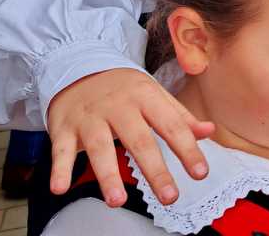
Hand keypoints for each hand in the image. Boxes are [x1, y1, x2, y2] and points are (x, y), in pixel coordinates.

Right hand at [46, 69, 213, 206]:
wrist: (79, 67)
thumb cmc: (124, 88)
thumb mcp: (154, 95)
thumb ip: (179, 117)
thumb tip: (209, 131)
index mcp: (147, 97)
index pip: (171, 126)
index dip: (187, 150)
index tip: (200, 173)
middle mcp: (119, 107)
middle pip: (139, 140)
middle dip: (155, 170)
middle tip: (170, 196)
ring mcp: (90, 118)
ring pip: (100, 148)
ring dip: (108, 176)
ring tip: (118, 202)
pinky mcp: (64, 127)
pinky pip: (60, 150)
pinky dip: (59, 169)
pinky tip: (60, 188)